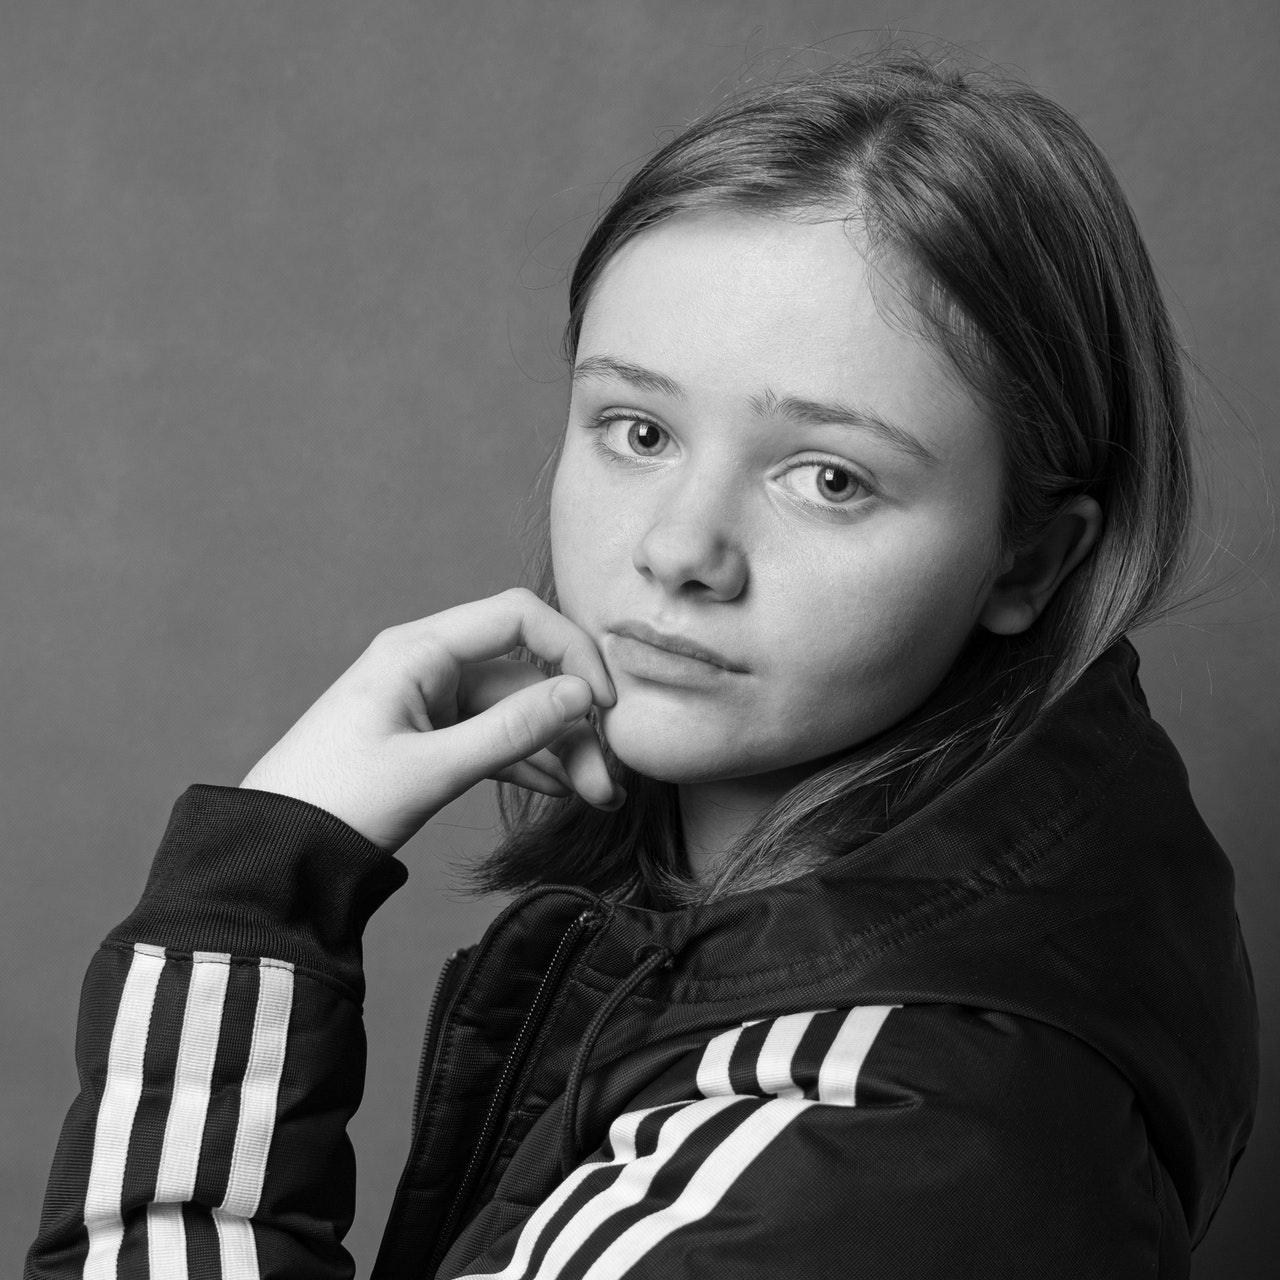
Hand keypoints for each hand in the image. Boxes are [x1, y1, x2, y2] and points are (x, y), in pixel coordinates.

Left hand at [239, 588, 621, 851]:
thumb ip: (512, 731)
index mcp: (420, 650)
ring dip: (558, 749)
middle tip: (607, 781)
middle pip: (525, 675)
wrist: (274, 851)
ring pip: (515, 713)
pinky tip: (560, 790)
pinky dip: (527, 761)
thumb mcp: (433, 768)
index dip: (571, 651)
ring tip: (596, 797)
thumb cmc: (338, 801)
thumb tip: (583, 695)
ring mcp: (430, 703)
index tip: (605, 704)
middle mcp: (429, 666)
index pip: (519, 617)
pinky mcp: (429, 738)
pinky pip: (493, 739)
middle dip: (572, 723)